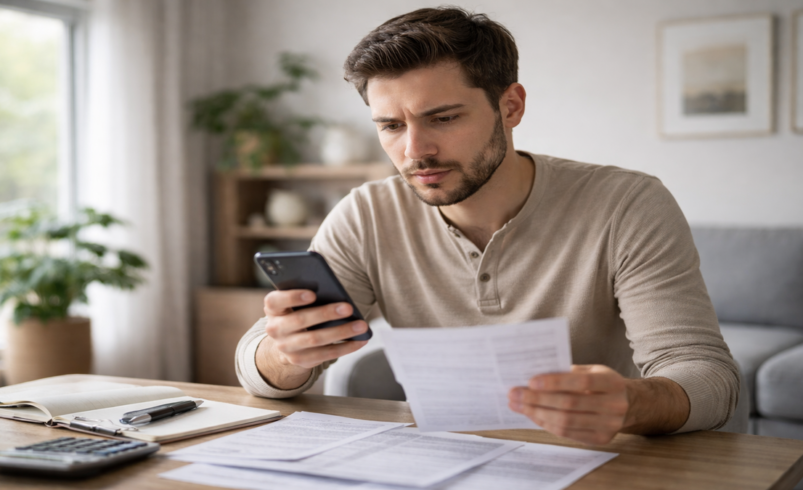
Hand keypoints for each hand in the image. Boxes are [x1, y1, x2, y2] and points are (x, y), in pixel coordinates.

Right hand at [256, 289, 368, 388]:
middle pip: (300, 320)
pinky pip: (325, 355)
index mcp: (273, 308)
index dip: (293, 297)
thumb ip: (307, 294)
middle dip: (326, 314)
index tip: (313, 294)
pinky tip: (360, 340)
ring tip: (361, 325)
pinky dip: (345, 347)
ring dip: (341, 332)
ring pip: (315, 340)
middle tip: (348, 308)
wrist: (286, 340)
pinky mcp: (300, 360)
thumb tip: (335, 292)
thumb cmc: (298, 311)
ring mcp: (286, 347)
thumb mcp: (295, 301)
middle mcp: (275, 329)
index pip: (275, 301)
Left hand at [508, 365, 628, 444]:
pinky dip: (547, 424)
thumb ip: (569, 371)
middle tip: (514, 394)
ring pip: (566, 421)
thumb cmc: (602, 383)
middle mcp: (615, 405)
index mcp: (613, 382)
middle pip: (570, 404)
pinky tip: (532, 415)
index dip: (555, 382)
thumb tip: (534, 374)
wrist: (629, 404)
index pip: (581, 382)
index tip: (530, 381)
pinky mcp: (601, 439)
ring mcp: (610, 425)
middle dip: (538, 399)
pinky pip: (568, 433)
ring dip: (537, 413)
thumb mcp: (592, 370)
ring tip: (518, 405)